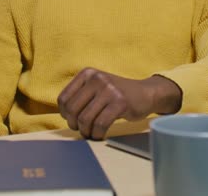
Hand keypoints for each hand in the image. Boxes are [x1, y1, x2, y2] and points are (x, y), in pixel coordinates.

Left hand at [57, 68, 181, 139]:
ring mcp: (109, 89)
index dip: (64, 114)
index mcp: (87, 73)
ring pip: (85, 119)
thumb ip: (80, 95)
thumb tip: (63, 114)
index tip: (73, 120)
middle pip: (72, 110)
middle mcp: (96, 78)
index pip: (63, 99)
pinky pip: (100, 124)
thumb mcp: (96, 86)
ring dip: (86, 132)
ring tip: (92, 133)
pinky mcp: (120, 102)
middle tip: (83, 129)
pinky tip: (100, 135)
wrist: (144, 93)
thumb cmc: (116, 94)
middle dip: (75, 125)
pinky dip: (97, 134)